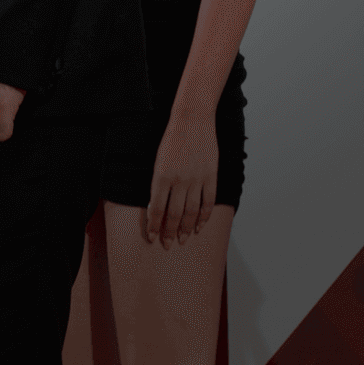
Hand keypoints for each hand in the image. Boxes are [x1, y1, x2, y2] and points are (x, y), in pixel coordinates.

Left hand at [143, 112, 220, 245]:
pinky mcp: (211, 176)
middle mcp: (179, 180)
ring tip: (182, 239)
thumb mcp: (158, 160)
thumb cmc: (172, 138)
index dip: (154, 225)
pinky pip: (208, 201)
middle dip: (169, 232)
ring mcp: (197, 179)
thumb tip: (157, 207)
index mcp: (162, 176)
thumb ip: (158, 184)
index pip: (157, 208)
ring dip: (186, 228)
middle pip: (174, 214)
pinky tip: (199, 226)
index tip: (152, 237)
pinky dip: (204, 216)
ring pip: (191, 212)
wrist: (192, 119)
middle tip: (167, 244)